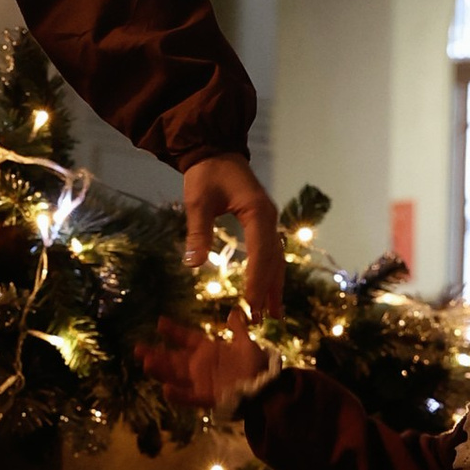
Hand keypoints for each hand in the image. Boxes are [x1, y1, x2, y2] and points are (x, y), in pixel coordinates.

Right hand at [143, 308, 269, 414]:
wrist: (266, 388)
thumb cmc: (255, 365)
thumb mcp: (246, 344)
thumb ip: (238, 329)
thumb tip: (233, 312)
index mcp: (208, 351)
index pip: (186, 338)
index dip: (174, 331)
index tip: (159, 322)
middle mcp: (200, 366)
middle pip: (173, 359)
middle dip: (155, 354)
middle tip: (138, 348)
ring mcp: (201, 382)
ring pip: (175, 375)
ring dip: (161, 370)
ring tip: (146, 363)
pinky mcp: (206, 398)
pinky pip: (189, 396)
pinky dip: (178, 394)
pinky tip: (166, 389)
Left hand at [182, 153, 284, 314]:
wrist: (215, 149)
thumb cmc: (206, 173)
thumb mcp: (198, 200)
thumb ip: (198, 230)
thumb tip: (193, 264)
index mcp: (257, 212)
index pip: (260, 252)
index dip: (256, 279)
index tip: (251, 303)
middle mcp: (269, 218)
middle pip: (273, 259)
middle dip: (267, 289)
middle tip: (261, 319)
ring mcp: (269, 221)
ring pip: (276, 258)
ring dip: (274, 285)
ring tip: (273, 314)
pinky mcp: (263, 223)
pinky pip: (271, 252)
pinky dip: (271, 273)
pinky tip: (269, 291)